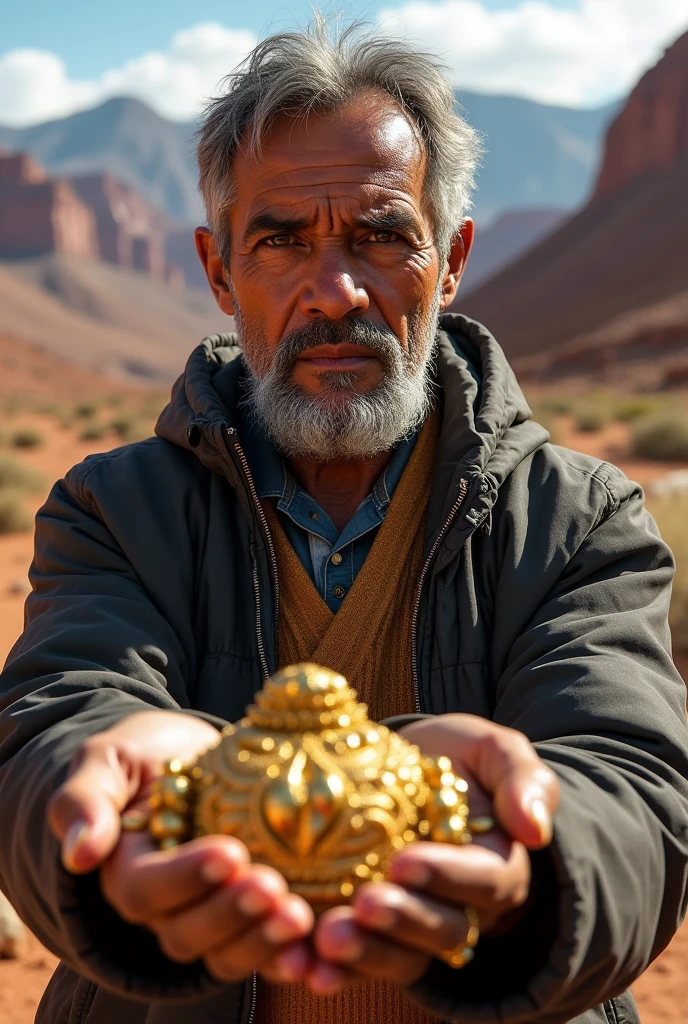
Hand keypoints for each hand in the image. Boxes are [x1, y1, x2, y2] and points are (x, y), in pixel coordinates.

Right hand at [48, 711, 313, 982]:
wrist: (186, 755)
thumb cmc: (143, 754)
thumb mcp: (108, 759)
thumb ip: (85, 799)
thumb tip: (80, 853)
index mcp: (125, 870)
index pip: (148, 889)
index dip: (187, 878)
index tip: (230, 853)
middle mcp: (164, 906)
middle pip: (188, 933)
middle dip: (232, 915)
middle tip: (273, 887)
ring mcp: (207, 916)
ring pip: (226, 952)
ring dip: (263, 941)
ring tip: (301, 917)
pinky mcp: (246, 917)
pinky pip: (264, 949)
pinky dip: (290, 955)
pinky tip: (318, 944)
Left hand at [276, 714, 557, 993]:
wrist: (405, 767)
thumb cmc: (453, 757)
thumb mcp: (491, 748)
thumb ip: (521, 778)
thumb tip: (534, 830)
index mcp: (497, 865)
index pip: (486, 882)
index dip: (447, 877)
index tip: (403, 862)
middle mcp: (461, 906)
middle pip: (444, 931)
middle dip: (403, 923)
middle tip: (361, 906)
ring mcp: (415, 925)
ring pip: (402, 957)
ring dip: (365, 956)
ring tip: (325, 941)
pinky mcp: (373, 933)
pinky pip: (358, 962)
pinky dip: (331, 970)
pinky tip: (299, 966)